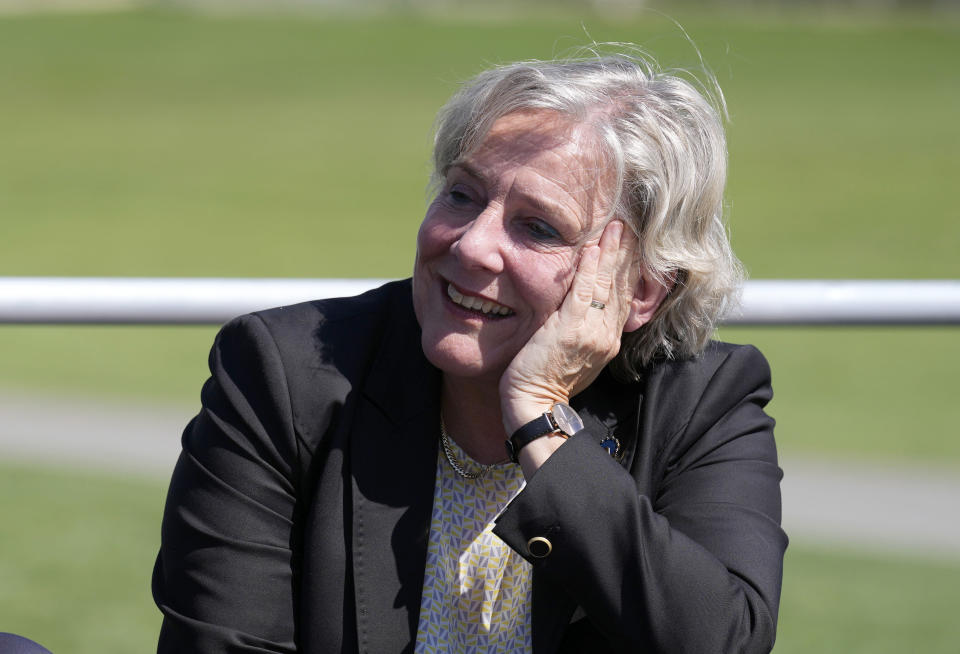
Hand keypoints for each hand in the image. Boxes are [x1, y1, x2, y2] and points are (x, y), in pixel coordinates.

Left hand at [499, 220, 638, 466]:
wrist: (534, 404)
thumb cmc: (548, 383)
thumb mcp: (578, 357)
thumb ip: (587, 332)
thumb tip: (587, 312)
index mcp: (608, 340)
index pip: (624, 298)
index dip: (630, 270)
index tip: (633, 246)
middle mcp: (606, 335)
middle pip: (621, 286)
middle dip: (627, 253)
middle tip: (629, 226)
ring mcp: (590, 331)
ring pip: (606, 285)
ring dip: (612, 252)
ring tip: (616, 227)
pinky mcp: (569, 329)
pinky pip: (583, 292)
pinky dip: (589, 269)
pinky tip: (592, 248)